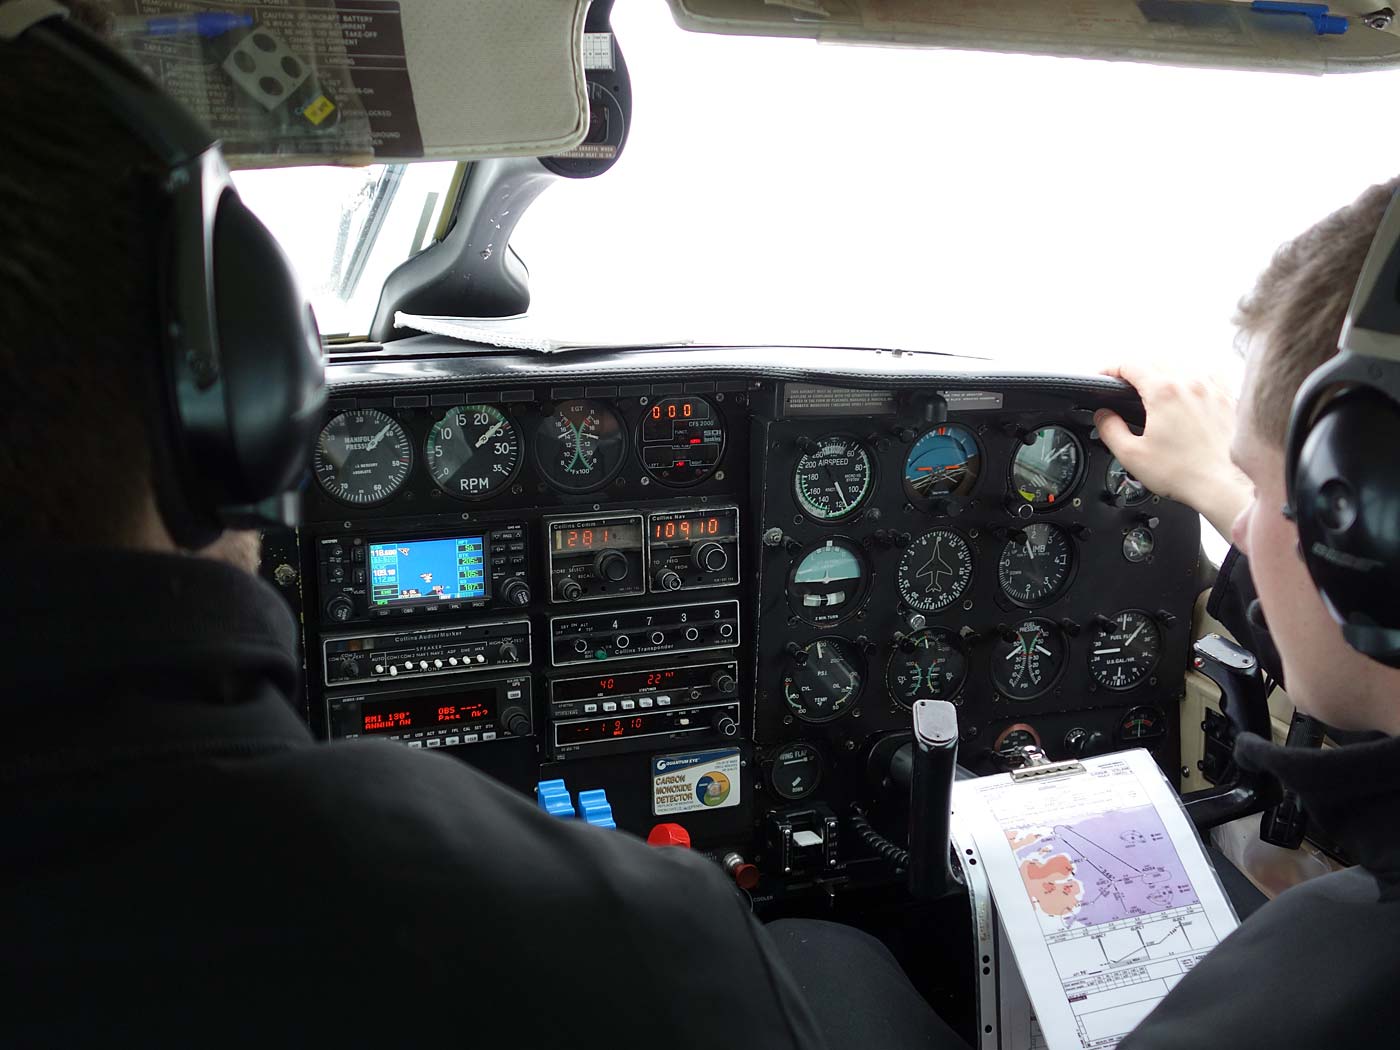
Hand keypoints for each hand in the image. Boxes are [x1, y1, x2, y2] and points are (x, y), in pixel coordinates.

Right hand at [1094, 361, 1250, 538]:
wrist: (1221, 485)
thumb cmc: (1181, 472)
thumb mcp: (1130, 454)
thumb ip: (1110, 429)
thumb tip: (1103, 415)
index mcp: (1163, 392)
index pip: (1131, 365)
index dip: (1111, 369)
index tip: (1104, 377)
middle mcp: (1189, 383)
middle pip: (1156, 361)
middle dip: (1136, 370)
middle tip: (1125, 385)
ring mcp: (1212, 389)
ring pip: (1183, 365)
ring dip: (1165, 372)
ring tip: (1156, 388)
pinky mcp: (1227, 400)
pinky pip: (1210, 375)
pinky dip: (1195, 378)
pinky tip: (1190, 391)